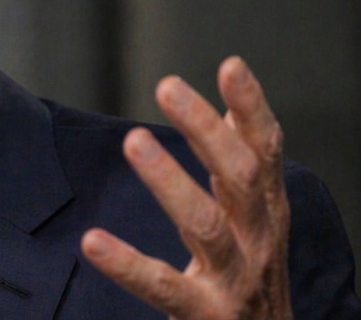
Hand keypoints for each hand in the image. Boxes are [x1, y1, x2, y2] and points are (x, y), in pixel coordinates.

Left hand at [80, 57, 292, 319]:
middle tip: (167, 85)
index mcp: (267, 213)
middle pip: (241, 177)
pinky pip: (162, 285)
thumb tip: (232, 109)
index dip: (252, 108)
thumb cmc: (253, 278)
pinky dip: (128, 263)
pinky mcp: (204, 312)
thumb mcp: (256, 221)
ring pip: (207, 223)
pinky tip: (93, 241)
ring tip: (135, 141)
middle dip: (206, 129)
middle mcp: (258, 240)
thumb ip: (243, 169)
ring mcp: (234, 279)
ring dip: (171, 180)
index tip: (230, 65)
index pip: (264, 152)